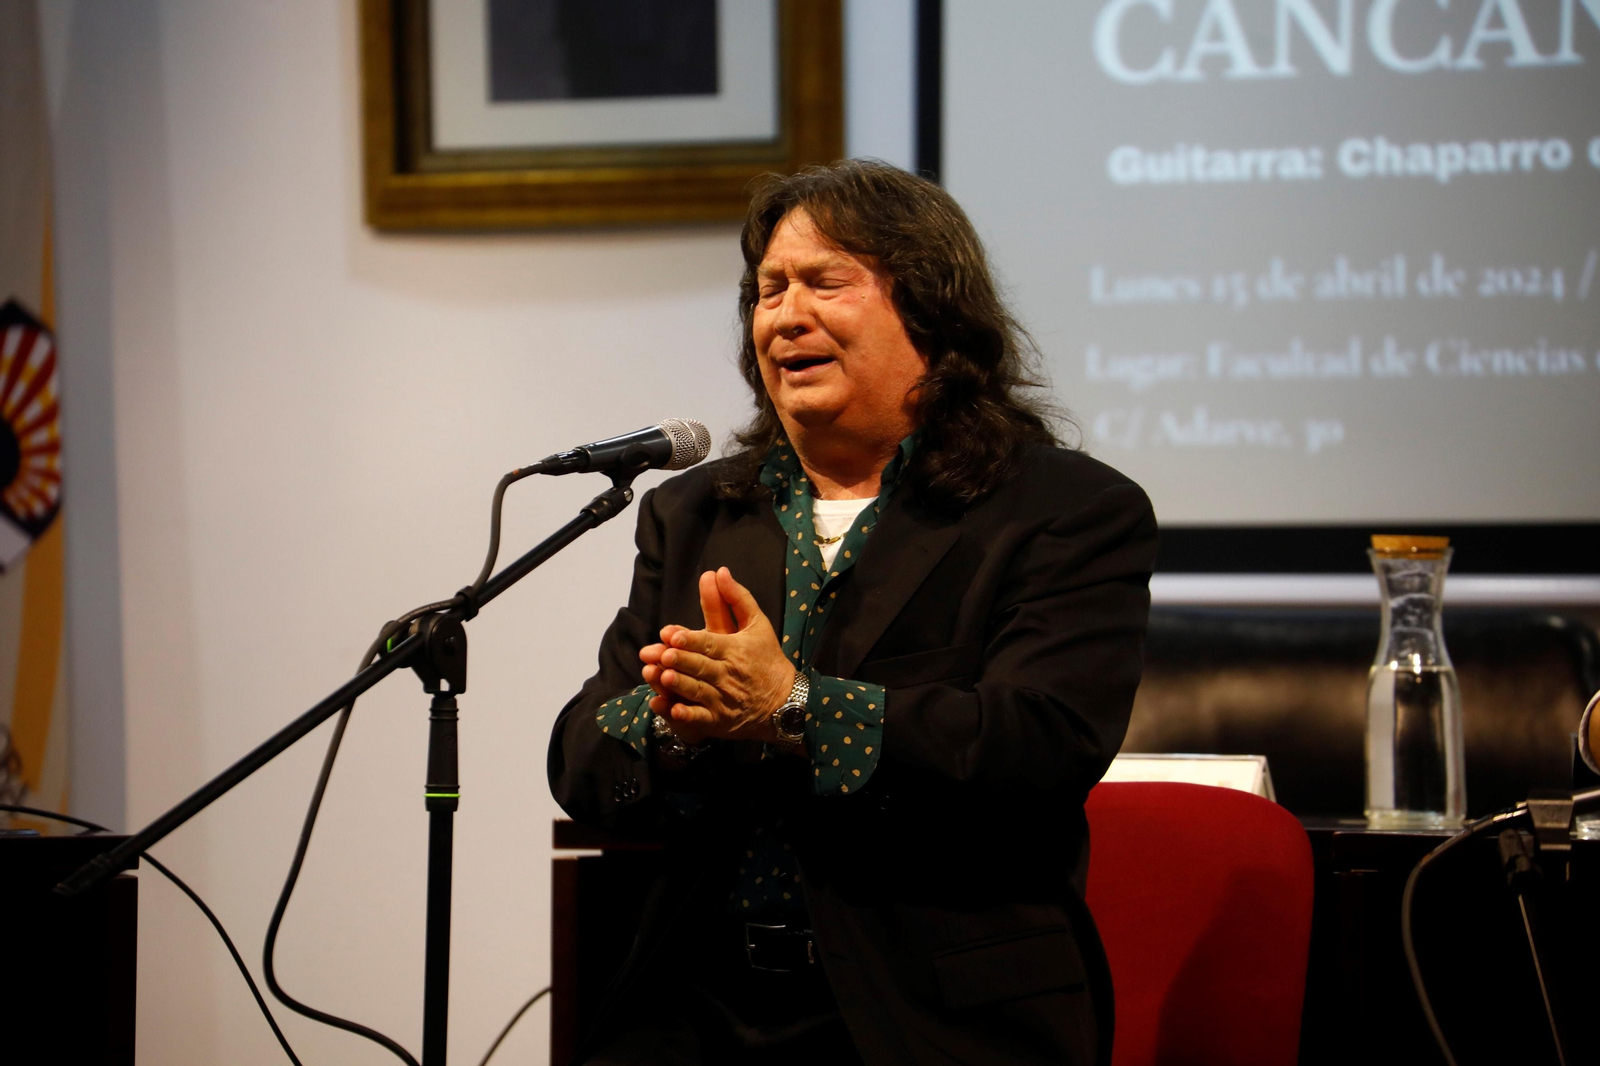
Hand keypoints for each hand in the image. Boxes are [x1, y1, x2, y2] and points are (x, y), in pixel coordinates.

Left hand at [638, 567, 795, 744]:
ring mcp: (723, 700)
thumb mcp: (758, 625)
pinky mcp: (719, 721)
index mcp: (735, 650)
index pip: (710, 643)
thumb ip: (736, 598)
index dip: (691, 639)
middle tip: (662, 655)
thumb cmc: (767, 658)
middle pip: (700, 667)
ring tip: (662, 677)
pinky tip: (670, 710)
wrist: (785, 702)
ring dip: (680, 686)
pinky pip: (700, 719)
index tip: (671, 634)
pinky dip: (686, 716)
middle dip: (681, 661)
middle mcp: (728, 675)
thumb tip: (720, 571)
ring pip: (697, 692)